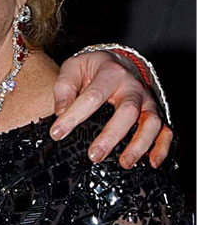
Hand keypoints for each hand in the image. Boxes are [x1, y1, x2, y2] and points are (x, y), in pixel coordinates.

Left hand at [50, 51, 171, 168]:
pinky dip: (161, 148)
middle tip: (95, 155)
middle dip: (111, 135)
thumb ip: (64, 89)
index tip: (57, 133)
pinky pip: (165, 131)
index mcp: (110, 73)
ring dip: (140, 145)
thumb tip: (60, 112)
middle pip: (128, 111)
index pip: (92, 96)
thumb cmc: (93, 68)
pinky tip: (152, 162)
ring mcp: (146, 101)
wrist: (117, 62)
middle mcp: (132, 87)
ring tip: (125, 163)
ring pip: (152, 122)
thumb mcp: (74, 68)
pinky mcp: (155, 113)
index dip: (73, 116)